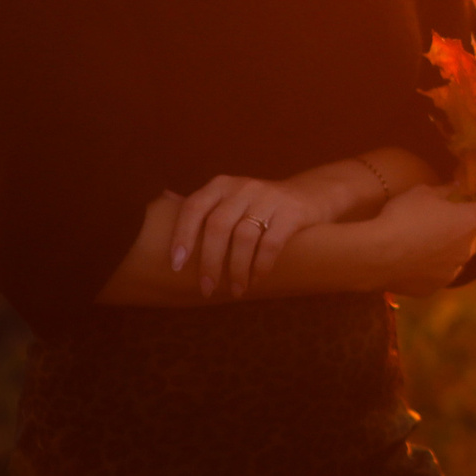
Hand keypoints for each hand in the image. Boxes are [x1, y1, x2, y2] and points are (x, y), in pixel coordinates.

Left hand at [170, 173, 350, 299]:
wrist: (313, 194)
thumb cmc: (261, 205)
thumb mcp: (233, 199)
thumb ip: (205, 206)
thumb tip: (161, 204)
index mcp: (223, 185)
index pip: (195, 207)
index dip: (183, 235)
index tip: (177, 265)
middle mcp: (244, 187)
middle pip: (218, 226)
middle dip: (210, 262)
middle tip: (207, 289)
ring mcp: (269, 197)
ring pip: (243, 237)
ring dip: (236, 270)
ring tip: (236, 290)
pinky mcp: (292, 212)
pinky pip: (270, 243)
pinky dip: (260, 266)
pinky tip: (256, 280)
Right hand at [376, 185, 475, 296]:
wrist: (375, 256)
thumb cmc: (402, 215)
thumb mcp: (423, 192)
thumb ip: (445, 190)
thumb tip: (457, 186)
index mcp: (469, 221)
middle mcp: (466, 249)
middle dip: (470, 229)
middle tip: (452, 220)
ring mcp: (450, 272)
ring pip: (458, 259)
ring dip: (450, 250)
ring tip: (426, 241)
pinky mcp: (432, 289)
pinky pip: (438, 275)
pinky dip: (431, 267)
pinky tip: (412, 260)